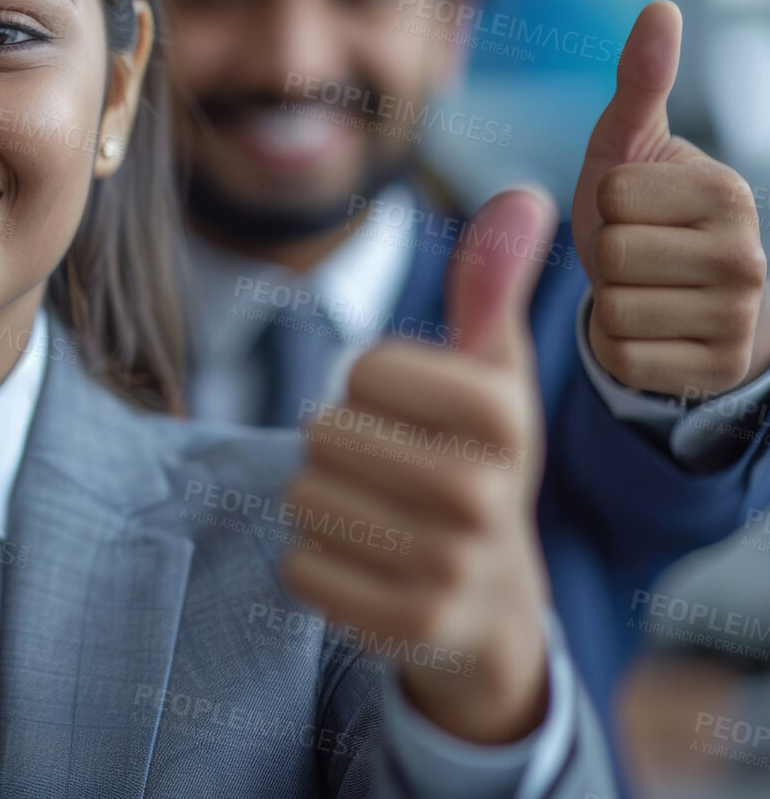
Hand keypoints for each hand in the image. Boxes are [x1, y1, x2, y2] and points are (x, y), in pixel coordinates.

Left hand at [282, 188, 555, 743]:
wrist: (494, 603)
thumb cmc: (477, 462)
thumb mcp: (493, 374)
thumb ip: (492, 285)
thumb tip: (521, 195)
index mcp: (505, 416)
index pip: (364, 368)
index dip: (369, 385)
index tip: (411, 414)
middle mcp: (486, 492)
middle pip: (325, 434)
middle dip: (339, 448)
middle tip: (387, 473)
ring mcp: (451, 566)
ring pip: (304, 498)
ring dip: (323, 502)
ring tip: (378, 516)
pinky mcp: (408, 625)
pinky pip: (299, 567)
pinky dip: (313, 563)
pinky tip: (366, 566)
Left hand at [572, 0, 768, 395]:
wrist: (674, 294)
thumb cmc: (642, 212)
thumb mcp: (630, 146)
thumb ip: (640, 83)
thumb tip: (660, 8)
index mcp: (728, 193)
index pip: (613, 197)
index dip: (606, 204)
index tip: (636, 211)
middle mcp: (748, 259)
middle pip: (613, 255)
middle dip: (606, 256)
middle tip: (636, 256)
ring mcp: (738, 320)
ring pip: (616, 309)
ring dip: (610, 302)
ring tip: (641, 291)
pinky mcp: (713, 371)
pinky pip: (623, 359)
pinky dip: (618, 346)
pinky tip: (646, 331)